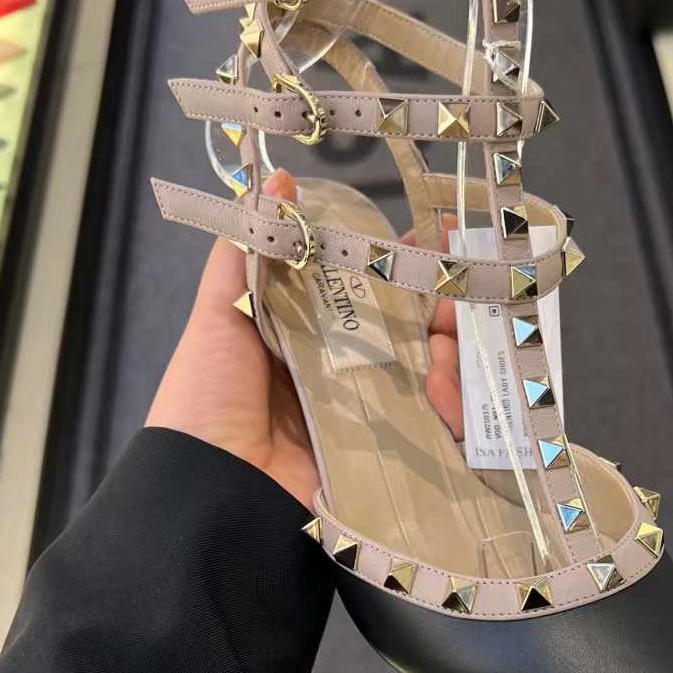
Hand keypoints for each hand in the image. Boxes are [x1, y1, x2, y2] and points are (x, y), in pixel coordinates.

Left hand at [148, 168, 463, 507]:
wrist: (210, 493)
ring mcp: (373, 421)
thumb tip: (276, 179)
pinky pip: (440, 429)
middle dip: (445, 304)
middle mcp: (345, 377)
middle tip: (465, 283)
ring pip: (436, 376)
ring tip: (453, 335)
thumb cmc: (207, 401)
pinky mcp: (392, 462)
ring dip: (455, 348)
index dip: (400, 266)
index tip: (437, 238)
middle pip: (412, 333)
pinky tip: (444, 385)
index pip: (366, 293)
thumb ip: (249, 250)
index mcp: (306, 341)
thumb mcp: (219, 316)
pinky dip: (455, 404)